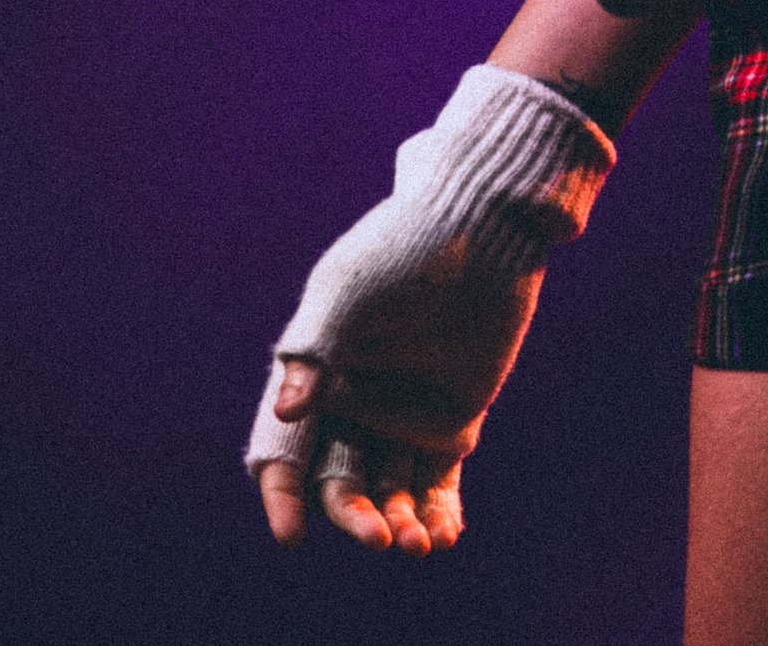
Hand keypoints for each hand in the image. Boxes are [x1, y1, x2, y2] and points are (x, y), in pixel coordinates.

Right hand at [242, 65, 613, 555]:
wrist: (485, 225)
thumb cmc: (408, 243)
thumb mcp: (352, 287)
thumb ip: (315, 344)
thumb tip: (285, 407)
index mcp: (314, 370)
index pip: (284, 444)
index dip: (282, 492)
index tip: (291, 534)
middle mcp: (352, 397)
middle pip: (337, 478)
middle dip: (353, 514)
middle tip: (380, 539)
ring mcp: (401, 410)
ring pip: (388, 487)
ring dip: (397, 519)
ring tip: (417, 542)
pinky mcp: (450, 417)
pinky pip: (437, 478)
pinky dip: (437, 510)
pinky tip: (444, 534)